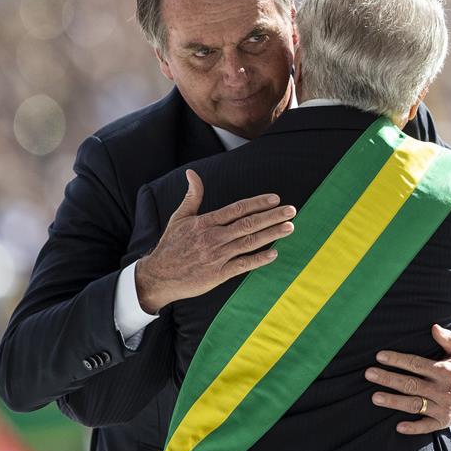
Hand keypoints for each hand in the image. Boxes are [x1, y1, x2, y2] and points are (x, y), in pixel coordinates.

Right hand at [136, 169, 295, 312]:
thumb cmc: (170, 245)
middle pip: (248, 224)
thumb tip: (192, 174)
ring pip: (249, 242)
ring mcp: (217, 256)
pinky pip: (242, 265)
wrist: (158, 276)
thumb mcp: (179, 217)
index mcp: (205, 222)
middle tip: (292, 210)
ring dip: (271, 234)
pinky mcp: (218, 274)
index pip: (237, 209)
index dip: (257, 203)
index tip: (275, 198)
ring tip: (290, 227)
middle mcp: (213, 238)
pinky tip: (274, 253)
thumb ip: (192, 196)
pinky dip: (259, 259)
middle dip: (272, 216)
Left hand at [364, 324, 450, 434]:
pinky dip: (413, 428)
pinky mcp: (442, 422)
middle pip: (411, 384)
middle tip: (369, 374)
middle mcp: (443, 390)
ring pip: (415, 405)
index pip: (416, 364)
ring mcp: (443, 408)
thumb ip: (447, 339)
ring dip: (394, 402)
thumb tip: (433, 327)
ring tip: (375, 398)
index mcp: (445, 371)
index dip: (398, 360)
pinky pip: (426, 427)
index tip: (380, 356)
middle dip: (389, 379)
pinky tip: (398, 427)